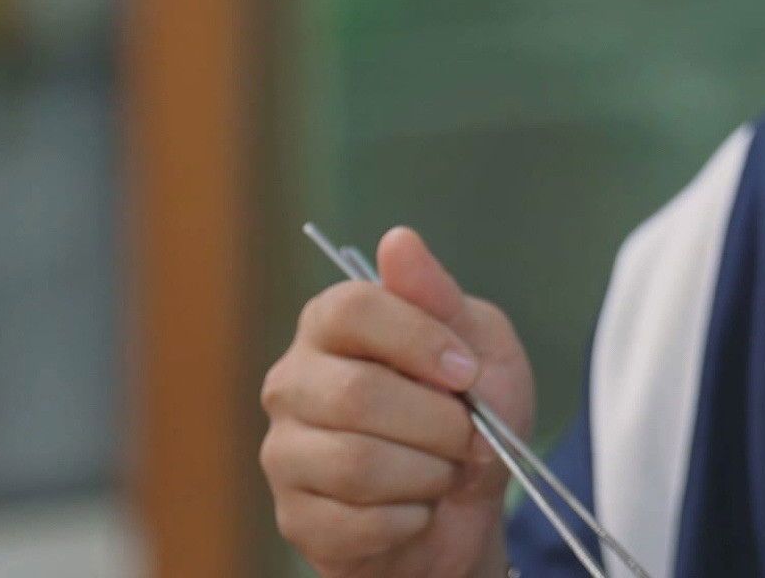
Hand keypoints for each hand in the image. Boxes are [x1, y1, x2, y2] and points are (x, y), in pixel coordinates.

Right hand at [261, 227, 535, 577]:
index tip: (466, 371)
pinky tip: (417, 508)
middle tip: (469, 436)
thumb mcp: (480, 346)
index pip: (351, 309)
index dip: (418, 340)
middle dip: (438, 423)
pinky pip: (355, 523)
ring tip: (444, 472)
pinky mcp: (296, 517)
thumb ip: (441, 298)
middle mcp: (293, 381)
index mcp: (332, 325)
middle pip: (357, 395)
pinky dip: (409, 519)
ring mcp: (285, 453)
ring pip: (357, 464)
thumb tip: (399, 241)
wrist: (466, 507)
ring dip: (428, 474)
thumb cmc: (468, 414)